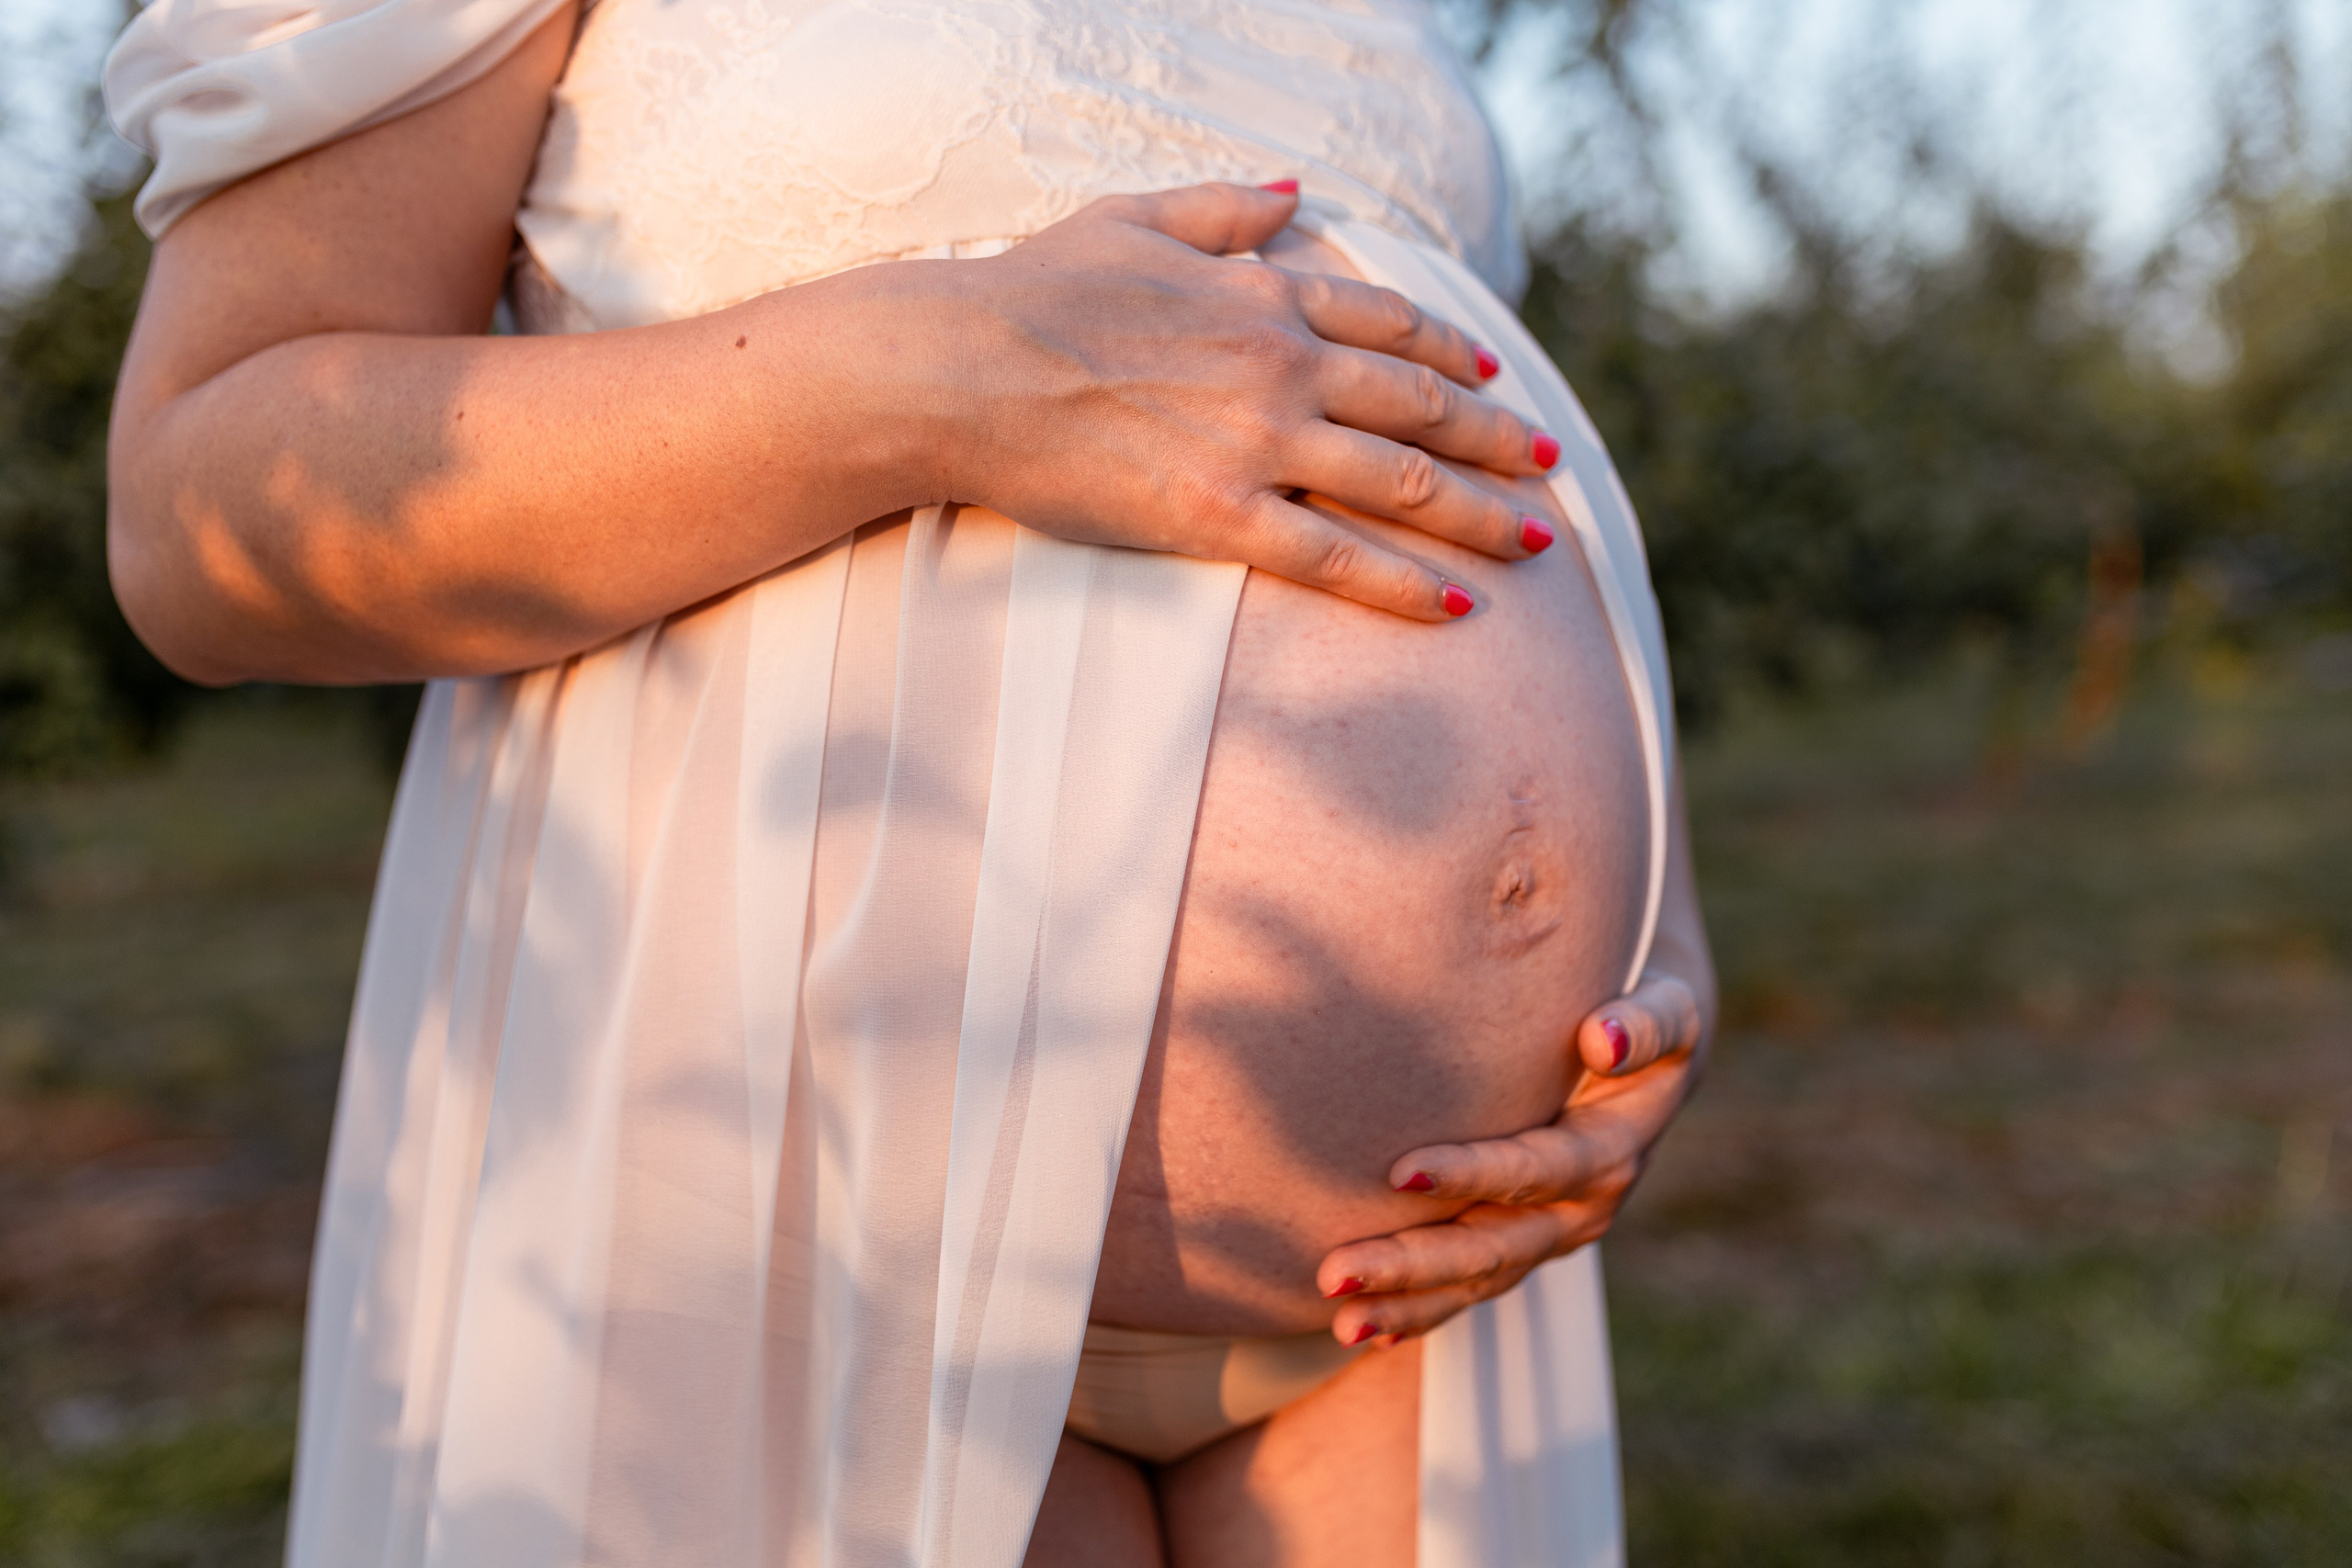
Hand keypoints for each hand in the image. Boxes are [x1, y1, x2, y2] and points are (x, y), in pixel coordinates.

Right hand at [931, 181, 1560, 619]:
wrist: (962, 366)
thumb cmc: (1032, 290)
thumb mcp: (1132, 218)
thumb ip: (1223, 208)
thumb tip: (1295, 194)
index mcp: (1264, 295)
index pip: (1390, 324)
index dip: (1451, 353)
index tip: (1492, 377)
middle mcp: (1281, 366)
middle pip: (1420, 407)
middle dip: (1496, 439)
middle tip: (1549, 464)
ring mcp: (1258, 442)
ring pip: (1404, 483)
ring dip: (1483, 514)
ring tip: (1537, 541)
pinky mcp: (1220, 515)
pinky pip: (1339, 557)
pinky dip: (1408, 584)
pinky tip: (1460, 607)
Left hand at [1312, 971, 1709, 1344]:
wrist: (1649, 1053)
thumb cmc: (1643, 1012)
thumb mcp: (1669, 1009)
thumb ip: (1645, 1025)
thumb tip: (1601, 1040)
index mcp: (1611, 1149)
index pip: (1536, 1169)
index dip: (1473, 1175)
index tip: (1399, 1174)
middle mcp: (1584, 1207)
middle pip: (1496, 1246)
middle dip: (1415, 1263)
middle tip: (1336, 1272)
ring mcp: (1553, 1233)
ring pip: (1478, 1280)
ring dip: (1408, 1302)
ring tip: (1341, 1320)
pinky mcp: (1526, 1242)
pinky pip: (1473, 1287)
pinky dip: (1422, 1312)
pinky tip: (1365, 1330)